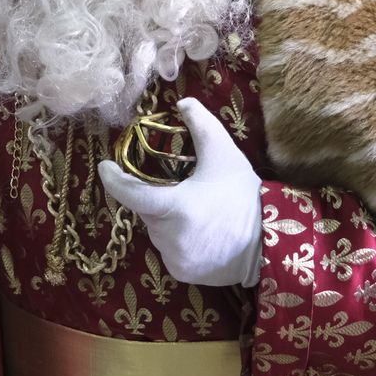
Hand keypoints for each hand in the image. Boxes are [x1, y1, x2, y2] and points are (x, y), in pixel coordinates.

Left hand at [98, 98, 261, 286]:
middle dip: (156, 198)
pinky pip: (169, 251)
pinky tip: (199, 232)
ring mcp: (175, 259)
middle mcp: (169, 238)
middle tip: (180, 189)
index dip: (113, 179)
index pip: (130, 194)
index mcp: (174, 208)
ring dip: (166, 220)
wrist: (271, 241)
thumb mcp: (224, 154)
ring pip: (157, 232)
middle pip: (147, 211)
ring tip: (195, 211)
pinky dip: (176, 240)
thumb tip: (182, 102)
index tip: (105, 166)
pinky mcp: (183, 274)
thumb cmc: (243, 195)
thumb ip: (200, 125)